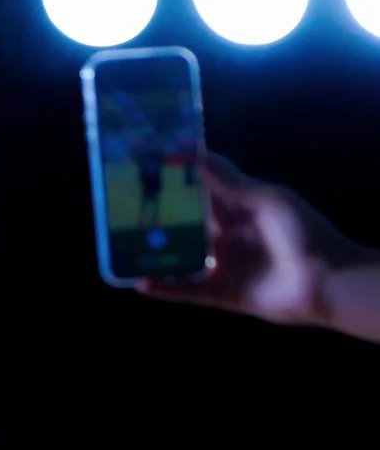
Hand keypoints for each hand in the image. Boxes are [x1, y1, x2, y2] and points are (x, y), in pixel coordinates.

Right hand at [136, 156, 356, 322]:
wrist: (325, 281)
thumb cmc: (303, 233)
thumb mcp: (267, 201)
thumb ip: (229, 184)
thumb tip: (194, 156)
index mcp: (244, 207)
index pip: (207, 186)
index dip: (182, 173)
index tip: (154, 160)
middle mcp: (230, 234)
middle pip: (188, 221)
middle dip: (161, 212)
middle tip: (128, 202)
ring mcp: (224, 264)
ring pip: (182, 255)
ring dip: (156, 250)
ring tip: (124, 242)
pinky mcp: (221, 293)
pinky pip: (186, 289)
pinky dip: (164, 287)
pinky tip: (139, 281)